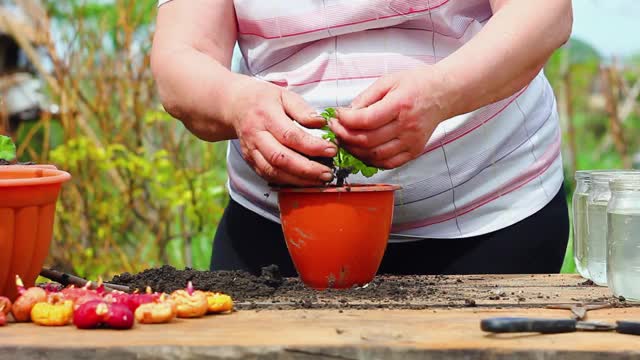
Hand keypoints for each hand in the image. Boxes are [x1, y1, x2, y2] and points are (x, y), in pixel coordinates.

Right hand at [228, 78, 336, 185]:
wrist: (235, 105)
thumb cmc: (263, 99)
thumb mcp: (284, 95)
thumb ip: (303, 109)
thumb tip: (321, 122)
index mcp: (266, 115)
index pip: (291, 135)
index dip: (312, 146)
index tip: (331, 150)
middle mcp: (256, 135)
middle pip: (280, 158)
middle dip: (307, 169)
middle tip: (327, 173)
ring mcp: (251, 150)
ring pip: (273, 171)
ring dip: (298, 180)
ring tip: (319, 180)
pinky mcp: (250, 161)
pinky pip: (268, 176)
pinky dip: (286, 182)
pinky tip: (303, 182)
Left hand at [328, 67, 449, 168]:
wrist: (443, 93)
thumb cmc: (416, 84)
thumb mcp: (388, 81)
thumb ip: (365, 98)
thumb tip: (346, 113)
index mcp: (400, 105)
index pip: (365, 120)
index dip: (345, 120)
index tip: (336, 115)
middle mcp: (407, 126)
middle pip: (367, 141)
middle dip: (344, 136)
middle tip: (336, 128)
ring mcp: (412, 142)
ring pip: (374, 156)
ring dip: (354, 150)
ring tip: (346, 139)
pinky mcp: (414, 151)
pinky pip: (387, 164)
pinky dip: (370, 160)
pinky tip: (362, 150)